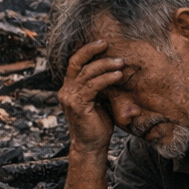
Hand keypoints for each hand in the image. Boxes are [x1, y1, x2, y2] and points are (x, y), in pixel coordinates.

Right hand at [57, 39, 124, 157]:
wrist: (91, 146)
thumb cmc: (97, 125)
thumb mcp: (99, 100)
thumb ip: (100, 86)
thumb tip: (115, 69)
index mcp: (69, 88)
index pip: (75, 63)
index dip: (86, 51)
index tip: (102, 43)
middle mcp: (66, 90)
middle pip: (76, 62)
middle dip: (91, 50)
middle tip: (107, 43)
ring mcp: (70, 97)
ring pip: (87, 73)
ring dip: (105, 65)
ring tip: (121, 62)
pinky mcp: (77, 105)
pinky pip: (93, 86)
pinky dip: (107, 78)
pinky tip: (118, 75)